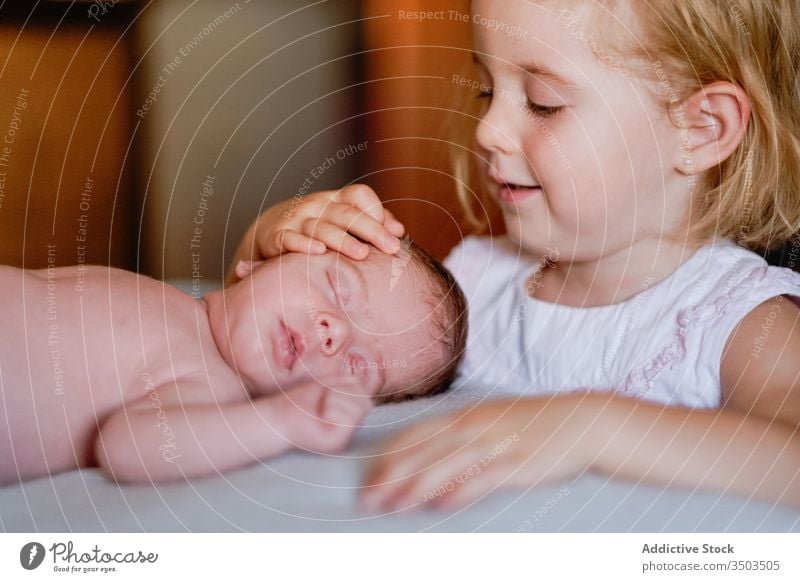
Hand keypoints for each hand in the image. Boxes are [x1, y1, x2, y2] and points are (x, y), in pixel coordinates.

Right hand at [252, 184, 404, 260]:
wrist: (268, 231)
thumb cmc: (316, 228)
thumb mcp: (342, 220)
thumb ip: (372, 222)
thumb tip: (399, 231)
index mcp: (335, 200)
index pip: (358, 195)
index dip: (376, 210)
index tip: (394, 234)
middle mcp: (317, 206)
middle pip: (346, 213)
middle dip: (371, 230)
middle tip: (391, 247)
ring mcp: (296, 220)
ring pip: (321, 228)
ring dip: (342, 240)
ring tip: (362, 254)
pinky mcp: (277, 237)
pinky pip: (290, 240)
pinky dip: (303, 245)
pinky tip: (319, 252)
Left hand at [277, 376, 377, 453]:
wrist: (277, 417)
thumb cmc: (299, 402)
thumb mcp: (328, 386)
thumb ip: (348, 384)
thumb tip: (366, 379)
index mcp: (349, 417)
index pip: (365, 396)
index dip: (349, 387)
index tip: (328, 391)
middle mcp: (350, 430)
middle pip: (366, 402)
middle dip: (343, 392)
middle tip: (324, 399)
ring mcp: (345, 438)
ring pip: (360, 409)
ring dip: (337, 399)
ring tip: (321, 407)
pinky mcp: (337, 442)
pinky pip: (348, 419)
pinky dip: (333, 409)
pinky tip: (320, 416)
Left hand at [360, 395, 599, 510]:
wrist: (578, 422)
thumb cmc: (530, 426)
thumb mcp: (489, 423)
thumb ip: (459, 439)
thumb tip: (427, 465)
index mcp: (465, 416)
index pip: (417, 435)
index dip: (390, 458)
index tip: (369, 479)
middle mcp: (475, 426)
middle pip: (425, 452)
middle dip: (393, 477)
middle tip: (370, 499)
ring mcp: (496, 443)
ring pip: (447, 465)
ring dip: (417, 487)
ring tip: (395, 506)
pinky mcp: (517, 462)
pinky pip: (483, 477)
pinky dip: (460, 490)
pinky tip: (441, 505)